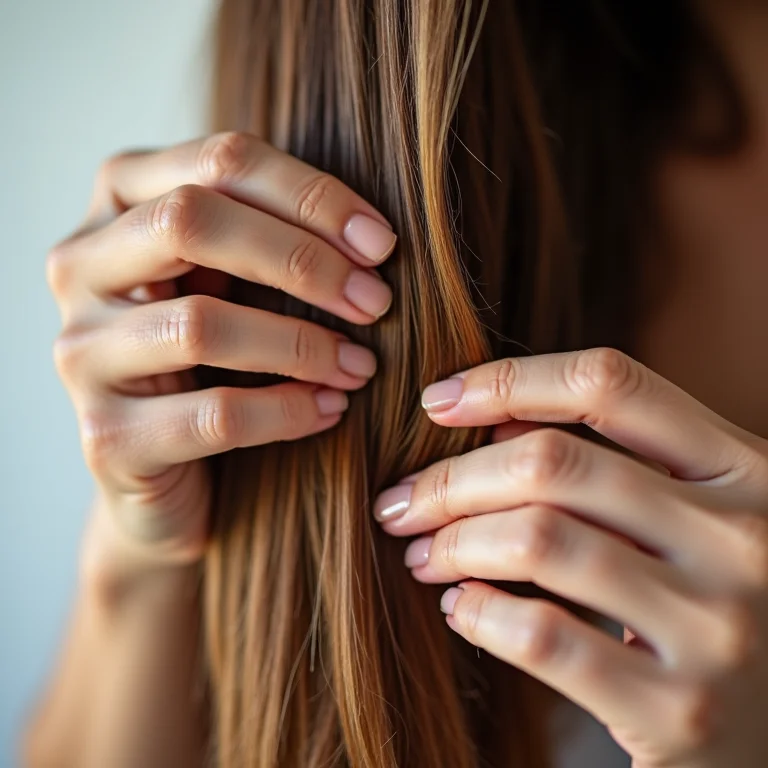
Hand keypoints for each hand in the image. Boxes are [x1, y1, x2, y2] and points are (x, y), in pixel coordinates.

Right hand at [48, 132, 395, 577]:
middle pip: (190, 221)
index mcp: (119, 204)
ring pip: (201, 325)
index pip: (219, 162)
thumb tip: (369, 238)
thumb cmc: (213, 356)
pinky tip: (329, 409)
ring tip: (359, 365)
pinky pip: (213, 415)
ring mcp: (82, 352)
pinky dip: (286, 411)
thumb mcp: (232, 281)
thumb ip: (268, 237)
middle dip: (303, 260)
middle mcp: (81, 266)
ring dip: (302, 345)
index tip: (379, 244)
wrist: (166, 466)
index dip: (311, 196)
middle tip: (374, 301)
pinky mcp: (107, 436)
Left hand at [374, 348, 767, 767]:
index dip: (508, 381)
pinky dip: (481, 613)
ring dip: (454, 542)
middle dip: (451, 479)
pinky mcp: (684, 712)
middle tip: (401, 501)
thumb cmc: (714, 599)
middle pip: (553, 464)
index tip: (437, 402)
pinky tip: (460, 607)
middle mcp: (744, 536)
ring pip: (539, 541)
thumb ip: (614, 465)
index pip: (608, 386)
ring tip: (422, 553)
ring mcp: (719, 626)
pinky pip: (544, 638)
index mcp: (745, 467)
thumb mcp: (694, 514)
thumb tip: (490, 424)